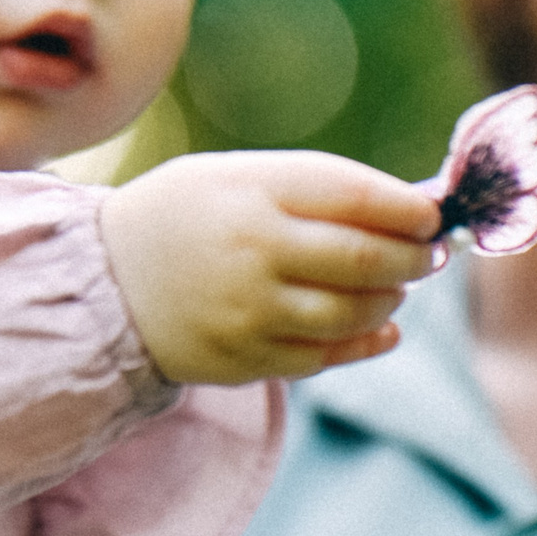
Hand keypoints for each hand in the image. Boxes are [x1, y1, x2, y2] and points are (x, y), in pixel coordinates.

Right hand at [99, 151, 442, 383]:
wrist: (104, 280)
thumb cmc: (187, 215)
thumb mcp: (238, 177)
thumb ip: (316, 189)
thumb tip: (412, 211)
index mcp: (253, 191)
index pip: (357, 198)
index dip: (410, 209)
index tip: (432, 215)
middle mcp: (253, 251)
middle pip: (364, 259)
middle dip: (413, 258)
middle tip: (428, 255)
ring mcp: (249, 311)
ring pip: (353, 313)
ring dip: (389, 300)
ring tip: (394, 288)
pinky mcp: (245, 358)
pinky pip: (326, 356)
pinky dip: (366, 342)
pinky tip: (381, 328)